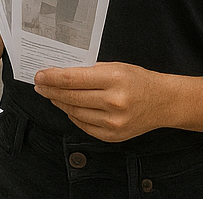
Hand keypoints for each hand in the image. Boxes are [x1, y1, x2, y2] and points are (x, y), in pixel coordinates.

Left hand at [33, 62, 170, 142]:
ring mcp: (113, 122)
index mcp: (113, 79)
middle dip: (51, 90)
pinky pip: (84, 125)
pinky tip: (68, 107)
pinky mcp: (113, 136)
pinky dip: (73, 115)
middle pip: (71, 97)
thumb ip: (89, 71)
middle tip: (39, 85)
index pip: (72, 79)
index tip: (39, 75)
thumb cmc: (137, 80)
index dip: (51, 78)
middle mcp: (113, 102)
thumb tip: (59, 75)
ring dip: (59, 103)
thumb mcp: (115, 67)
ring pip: (75, 112)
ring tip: (51, 95)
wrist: (163, 102)